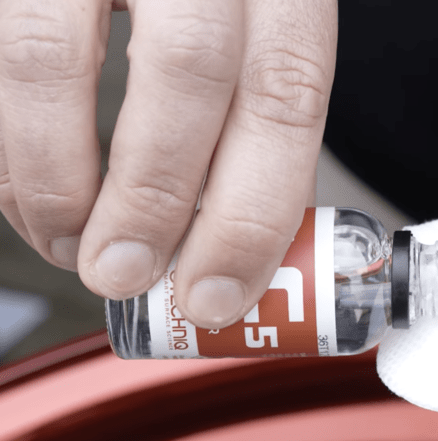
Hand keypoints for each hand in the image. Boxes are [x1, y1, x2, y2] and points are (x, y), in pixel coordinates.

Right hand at [0, 0, 335, 327]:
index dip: (252, 211)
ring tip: (69, 245)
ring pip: (57, 58)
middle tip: (128, 275)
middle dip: (154, 199)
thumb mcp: (252, 41)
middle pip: (190, 72)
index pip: (287, 95)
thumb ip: (248, 120)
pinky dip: (9, 145)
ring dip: (57, 181)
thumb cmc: (206, 4)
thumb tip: (227, 248)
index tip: (217, 293)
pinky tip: (28, 190)